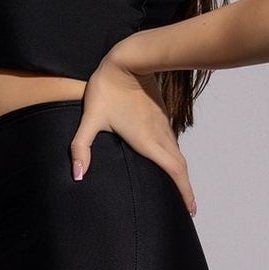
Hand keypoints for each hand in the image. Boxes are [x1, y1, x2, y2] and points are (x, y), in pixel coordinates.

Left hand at [69, 54, 196, 213]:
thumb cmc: (107, 88)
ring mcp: (163, 125)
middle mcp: (160, 135)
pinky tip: (167, 164)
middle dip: (186, 189)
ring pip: (177, 154)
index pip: (173, 171)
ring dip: (181, 174)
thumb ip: (80, 147)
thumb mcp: (90, 118)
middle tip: (188, 209)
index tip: (190, 209)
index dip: (184, 192)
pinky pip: (172, 143)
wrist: (127, 59)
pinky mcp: (161, 117)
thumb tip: (77, 175)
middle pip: (180, 167)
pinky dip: (175, 159)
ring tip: (179, 191)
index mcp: (147, 140)